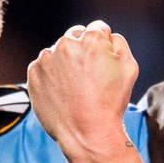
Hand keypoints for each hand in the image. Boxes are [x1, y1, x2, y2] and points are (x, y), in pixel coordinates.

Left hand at [27, 21, 140, 160]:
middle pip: (75, 36)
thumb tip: (107, 36)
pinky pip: (43, 67)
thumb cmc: (111, 102)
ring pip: (57, 52)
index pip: (97, 29)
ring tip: (75, 88)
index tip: (102, 63)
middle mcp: (66, 43)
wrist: (86, 133)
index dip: (103, 46)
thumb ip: (119, 43)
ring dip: (65, 62)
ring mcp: (46, 59)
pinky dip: (51, 76)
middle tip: (88, 77)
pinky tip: (62, 93)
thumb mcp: (129, 68)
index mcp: (91, 39)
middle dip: (82, 50)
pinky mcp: (33, 73)